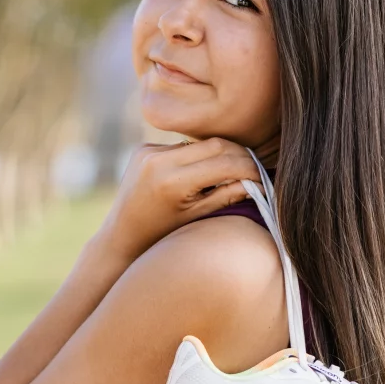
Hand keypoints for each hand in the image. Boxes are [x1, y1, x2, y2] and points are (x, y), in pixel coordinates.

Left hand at [98, 138, 261, 264]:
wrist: (121, 239)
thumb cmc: (162, 237)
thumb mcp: (198, 218)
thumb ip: (227, 196)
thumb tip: (258, 181)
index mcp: (172, 182)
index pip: (225, 163)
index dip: (250, 169)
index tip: (264, 179)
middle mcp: (158, 160)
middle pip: (215, 145)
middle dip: (239, 156)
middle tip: (254, 171)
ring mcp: (147, 152)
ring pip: (199, 144)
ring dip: (219, 155)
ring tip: (231, 174)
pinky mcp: (143, 149)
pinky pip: (180, 147)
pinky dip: (196, 157)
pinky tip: (198, 175)